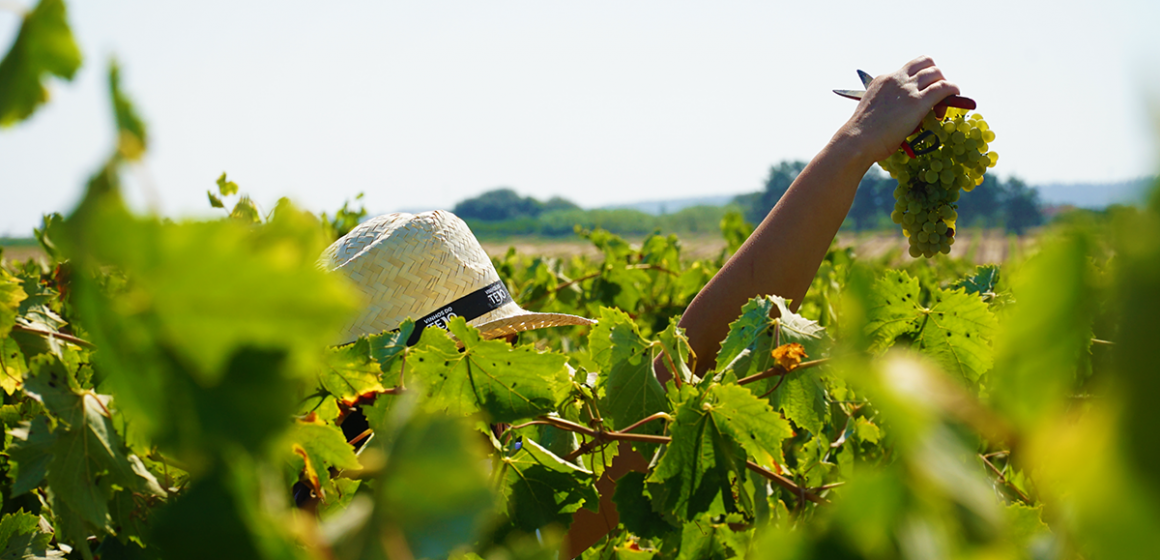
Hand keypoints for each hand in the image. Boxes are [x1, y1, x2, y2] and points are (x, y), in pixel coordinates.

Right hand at [835, 56, 960, 166]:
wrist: (857, 140)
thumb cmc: (862, 135)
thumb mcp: (873, 110)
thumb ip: (888, 106)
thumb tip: (901, 117)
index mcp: (883, 80)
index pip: (908, 69)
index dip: (921, 78)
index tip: (922, 92)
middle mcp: (896, 79)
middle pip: (925, 64)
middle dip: (935, 76)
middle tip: (936, 96)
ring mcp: (907, 89)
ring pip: (936, 73)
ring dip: (944, 84)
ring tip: (943, 103)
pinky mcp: (918, 101)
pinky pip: (943, 87)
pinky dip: (952, 90)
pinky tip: (955, 97)